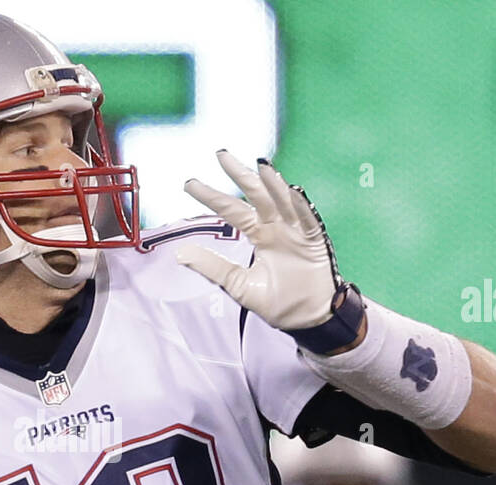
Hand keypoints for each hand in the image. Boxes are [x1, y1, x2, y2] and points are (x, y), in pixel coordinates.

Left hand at [178, 150, 340, 331]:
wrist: (307, 319)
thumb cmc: (277, 301)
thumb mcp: (238, 284)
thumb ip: (213, 267)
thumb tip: (180, 254)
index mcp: (259, 234)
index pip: (232, 210)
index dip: (212, 197)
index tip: (190, 184)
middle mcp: (276, 227)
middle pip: (256, 195)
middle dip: (240, 175)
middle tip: (221, 155)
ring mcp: (296, 231)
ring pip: (282, 201)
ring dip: (272, 183)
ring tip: (260, 165)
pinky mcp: (314, 241)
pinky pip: (308, 220)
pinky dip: (300, 206)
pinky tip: (292, 191)